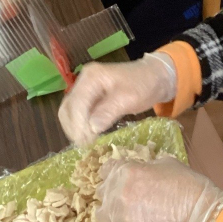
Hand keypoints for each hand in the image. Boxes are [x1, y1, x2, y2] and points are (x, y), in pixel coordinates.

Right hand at [58, 53, 176, 146]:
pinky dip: (80, 124)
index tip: (86, 141)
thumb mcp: (129, 99)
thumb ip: (109, 112)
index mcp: (91, 77)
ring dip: (74, 127)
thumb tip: (92, 128)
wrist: (154, 77)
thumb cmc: (143, 85)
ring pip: (69, 111)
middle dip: (74, 127)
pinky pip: (77, 112)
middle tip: (85, 144)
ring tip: (86, 142)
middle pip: (68, 107)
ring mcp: (84, 88)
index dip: (79, 124)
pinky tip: (88, 135)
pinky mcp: (88, 96)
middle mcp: (83, 80)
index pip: (77, 103)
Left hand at [96, 155, 222, 221]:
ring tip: (130, 216)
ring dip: (114, 213)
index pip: (105, 170)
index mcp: (125, 171)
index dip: (114, 174)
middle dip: (113, 193)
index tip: (121, 179)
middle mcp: (116, 192)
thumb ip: (146, 167)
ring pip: (103, 214)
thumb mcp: (166, 163)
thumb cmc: (187, 184)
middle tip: (129, 198)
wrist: (198, 214)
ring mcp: (118, 216)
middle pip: (101, 192)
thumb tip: (142, 170)